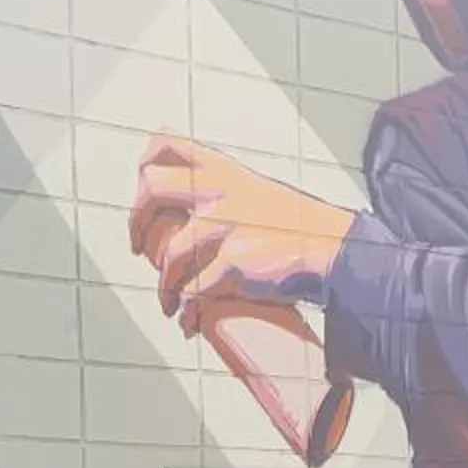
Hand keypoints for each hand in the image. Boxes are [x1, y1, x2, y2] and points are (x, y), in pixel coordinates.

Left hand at [130, 136, 355, 324]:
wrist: (332, 250)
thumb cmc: (295, 227)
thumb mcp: (257, 192)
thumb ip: (224, 190)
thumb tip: (187, 206)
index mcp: (225, 170)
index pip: (169, 145)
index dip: (146, 164)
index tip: (141, 187)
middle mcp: (220, 191)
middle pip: (152, 190)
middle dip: (136, 223)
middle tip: (139, 249)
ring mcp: (225, 225)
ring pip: (169, 254)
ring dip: (162, 286)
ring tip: (168, 303)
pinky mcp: (233, 262)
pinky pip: (192, 291)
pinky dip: (185, 311)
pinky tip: (189, 322)